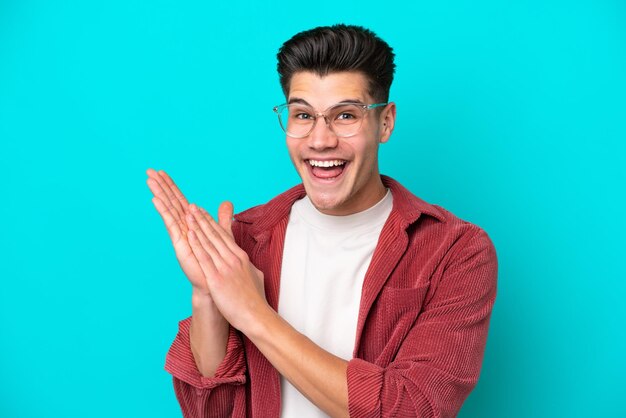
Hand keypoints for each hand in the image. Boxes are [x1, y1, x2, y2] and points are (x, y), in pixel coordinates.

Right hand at [146, 169, 231, 296]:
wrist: (213, 282)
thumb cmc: (215, 260)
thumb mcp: (221, 233)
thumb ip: (222, 218)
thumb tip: (226, 202)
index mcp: (191, 222)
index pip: (180, 200)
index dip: (171, 186)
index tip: (161, 171)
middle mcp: (183, 226)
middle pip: (171, 202)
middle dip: (161, 186)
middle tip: (149, 170)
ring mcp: (180, 234)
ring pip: (169, 209)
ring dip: (159, 194)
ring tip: (149, 180)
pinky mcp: (180, 243)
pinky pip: (171, 223)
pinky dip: (164, 211)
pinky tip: (156, 200)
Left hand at [186, 203, 268, 331]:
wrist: (256, 316)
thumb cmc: (255, 300)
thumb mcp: (255, 276)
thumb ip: (249, 267)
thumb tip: (248, 264)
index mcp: (241, 258)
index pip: (224, 236)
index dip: (211, 223)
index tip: (203, 213)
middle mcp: (233, 259)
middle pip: (215, 235)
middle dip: (203, 219)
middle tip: (192, 206)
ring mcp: (225, 268)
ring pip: (208, 242)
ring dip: (198, 226)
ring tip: (188, 213)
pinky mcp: (216, 279)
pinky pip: (204, 258)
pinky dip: (196, 244)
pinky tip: (189, 233)